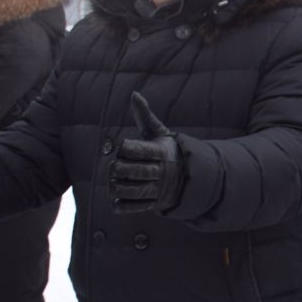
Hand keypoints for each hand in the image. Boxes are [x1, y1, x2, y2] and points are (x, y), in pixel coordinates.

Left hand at [109, 92, 182, 214]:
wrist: (189, 175)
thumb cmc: (167, 149)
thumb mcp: (159, 132)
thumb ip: (145, 116)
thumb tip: (135, 94)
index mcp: (162, 152)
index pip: (143, 150)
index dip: (129, 148)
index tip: (122, 146)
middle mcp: (161, 171)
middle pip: (139, 172)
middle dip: (121, 169)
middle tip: (114, 166)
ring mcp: (159, 188)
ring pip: (137, 191)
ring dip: (120, 188)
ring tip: (112, 183)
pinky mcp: (155, 202)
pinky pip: (138, 207)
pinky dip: (125, 206)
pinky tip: (115, 202)